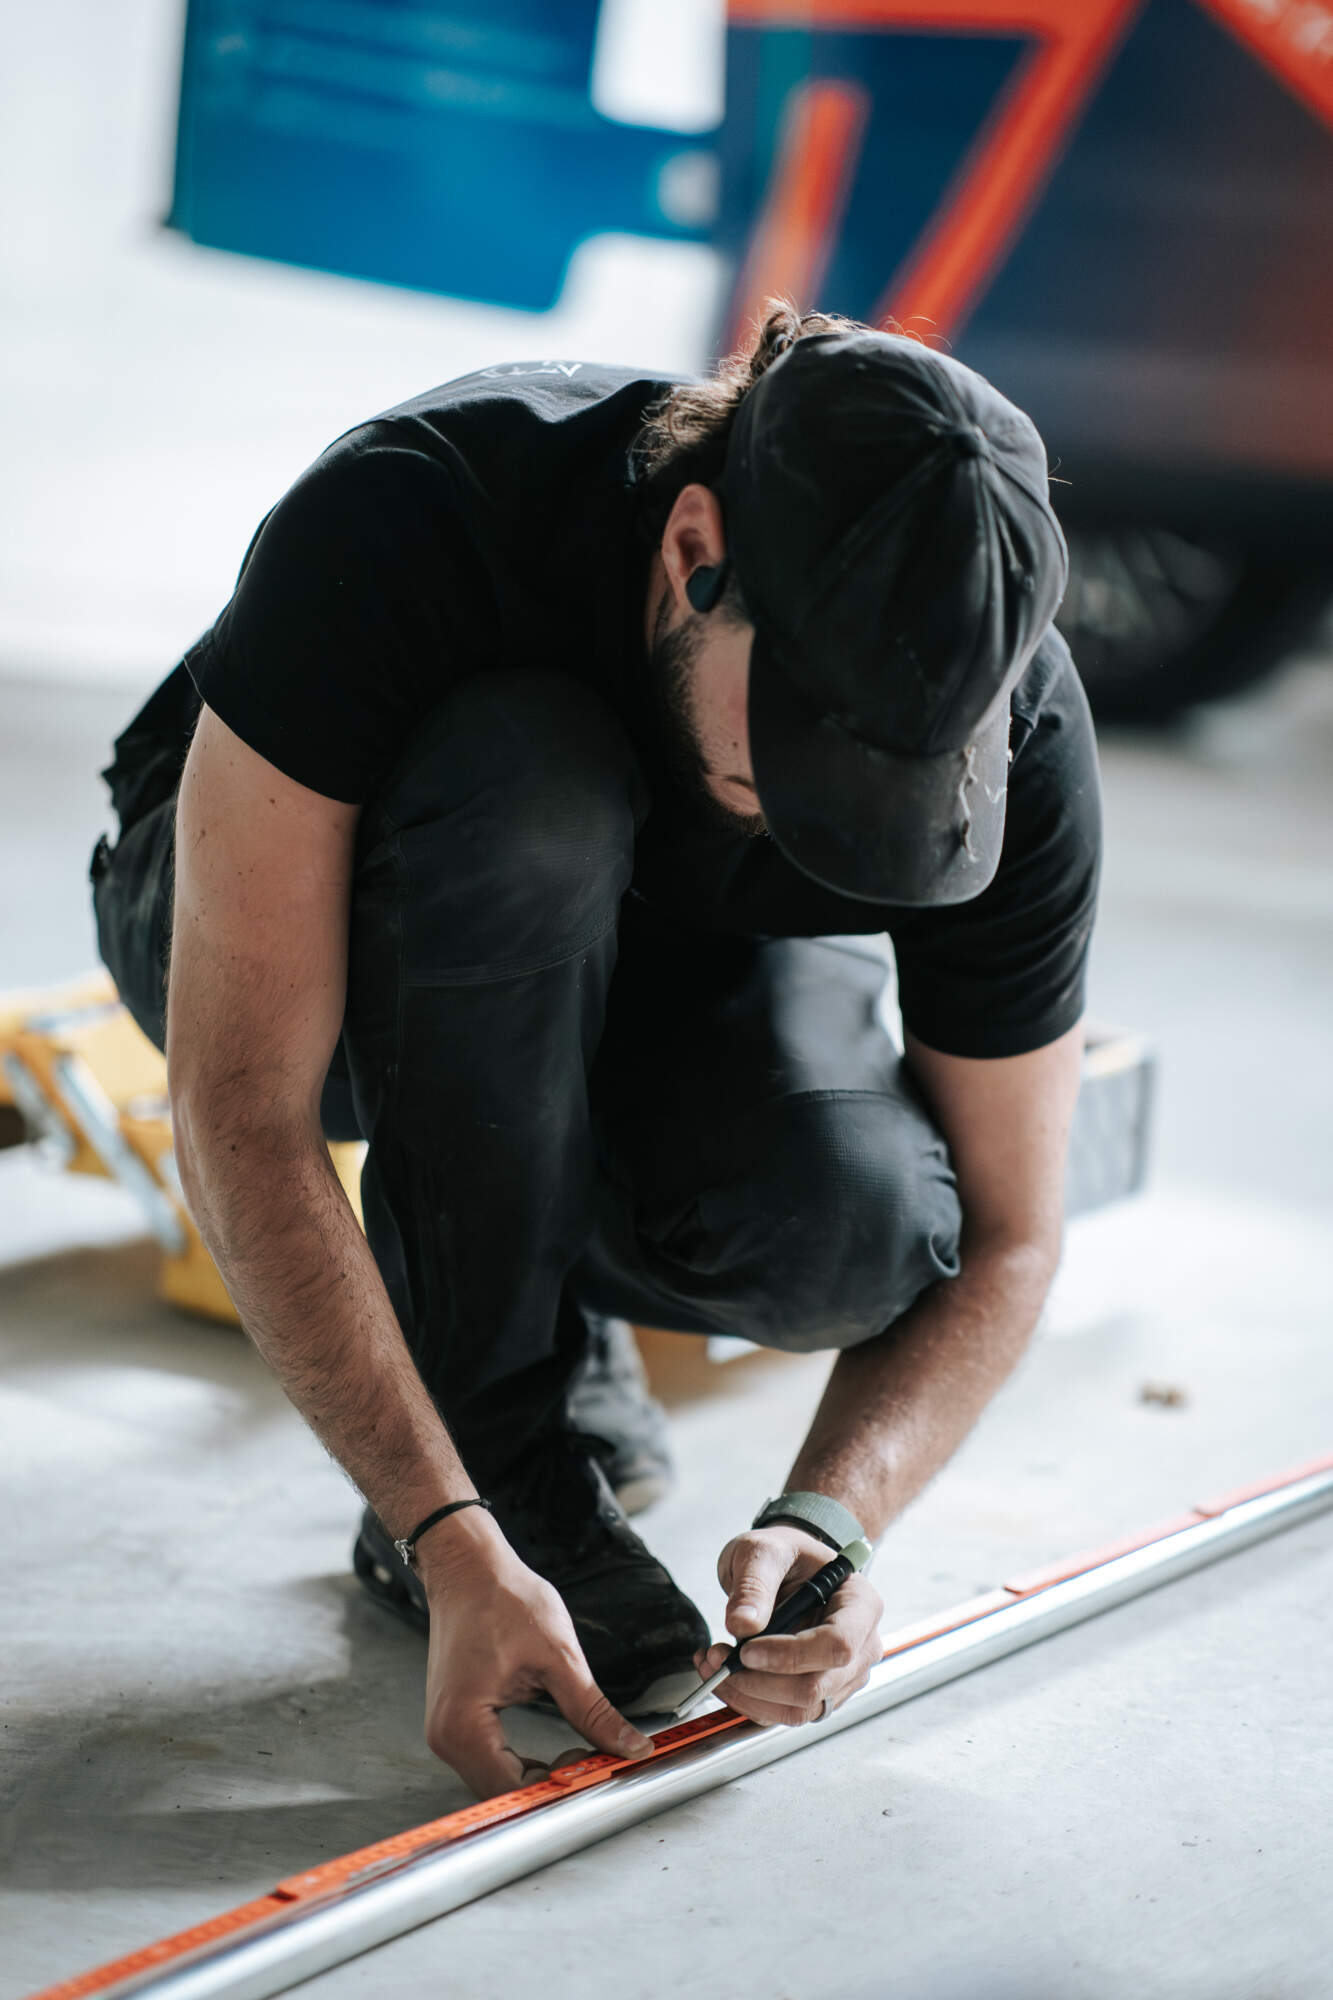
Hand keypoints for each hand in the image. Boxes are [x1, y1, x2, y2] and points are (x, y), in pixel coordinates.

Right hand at [418, 1510, 652, 1796]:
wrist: (467, 1567)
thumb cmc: (502, 1598)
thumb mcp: (559, 1656)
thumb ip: (593, 1710)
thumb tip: (630, 1746)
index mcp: (463, 1725)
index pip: (514, 1789)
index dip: (560, 1787)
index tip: (599, 1772)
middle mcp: (445, 1738)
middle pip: (503, 1792)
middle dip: (553, 1784)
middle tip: (597, 1761)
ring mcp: (445, 1732)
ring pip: (497, 1780)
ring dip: (540, 1775)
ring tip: (583, 1751)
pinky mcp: (454, 1722)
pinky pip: (490, 1760)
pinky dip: (524, 1762)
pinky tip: (558, 1747)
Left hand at [696, 1523, 883, 1726]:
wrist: (785, 1568)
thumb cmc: (784, 1554)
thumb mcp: (764, 1551)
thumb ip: (754, 1584)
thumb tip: (742, 1624)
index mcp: (860, 1605)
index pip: (838, 1645)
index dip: (791, 1656)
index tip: (746, 1650)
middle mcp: (860, 1646)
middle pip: (816, 1687)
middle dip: (759, 1680)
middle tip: (716, 1657)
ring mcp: (842, 1676)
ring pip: (798, 1709)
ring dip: (748, 1695)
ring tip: (713, 1663)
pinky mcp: (817, 1694)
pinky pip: (783, 1712)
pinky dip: (747, 1700)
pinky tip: (724, 1674)